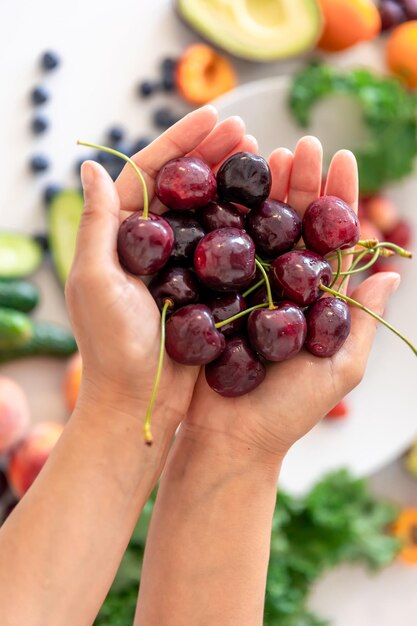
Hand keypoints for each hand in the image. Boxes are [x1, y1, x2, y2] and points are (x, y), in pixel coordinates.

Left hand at [65, 106, 257, 433]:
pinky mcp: (208, 288)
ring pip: (211, 213)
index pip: (150, 175)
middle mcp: (153, 245)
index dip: (180, 142)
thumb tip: (88, 165)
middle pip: (186, 187)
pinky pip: (230, 248)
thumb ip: (97, 223)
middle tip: (246, 130)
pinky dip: (248, 224)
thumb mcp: (96, 280)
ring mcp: (184, 266)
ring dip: (234, 183)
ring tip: (262, 156)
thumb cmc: (112, 347)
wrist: (142, 402)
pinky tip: (270, 206)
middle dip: (213, 155)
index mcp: (122, 236)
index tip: (213, 114)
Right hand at [184, 137, 399, 460]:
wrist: (228, 438)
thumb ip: (363, 317)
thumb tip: (392, 269)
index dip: (340, 200)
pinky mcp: (214, 296)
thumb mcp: (339, 366)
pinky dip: (228, 220)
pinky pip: (223, 253)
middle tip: (303, 145)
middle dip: (302, 184)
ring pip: (259, 230)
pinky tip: (230, 190)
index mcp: (318, 299)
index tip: (342, 160)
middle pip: (296, 226)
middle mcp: (284, 288)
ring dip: (267, 192)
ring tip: (271, 154)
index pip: (333, 240)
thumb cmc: (287, 411)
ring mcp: (247, 289)